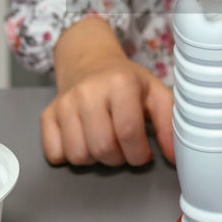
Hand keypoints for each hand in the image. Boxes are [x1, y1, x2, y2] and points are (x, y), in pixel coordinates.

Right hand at [43, 19, 173, 165]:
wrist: (89, 62)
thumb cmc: (127, 82)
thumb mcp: (155, 93)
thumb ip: (170, 123)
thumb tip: (174, 157)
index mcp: (120, 83)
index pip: (128, 133)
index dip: (139, 153)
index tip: (144, 153)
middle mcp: (88, 91)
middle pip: (103, 148)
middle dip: (119, 158)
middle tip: (124, 147)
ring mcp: (64, 103)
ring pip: (79, 155)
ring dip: (95, 159)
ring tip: (105, 142)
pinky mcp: (47, 115)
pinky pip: (55, 154)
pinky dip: (70, 156)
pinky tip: (83, 141)